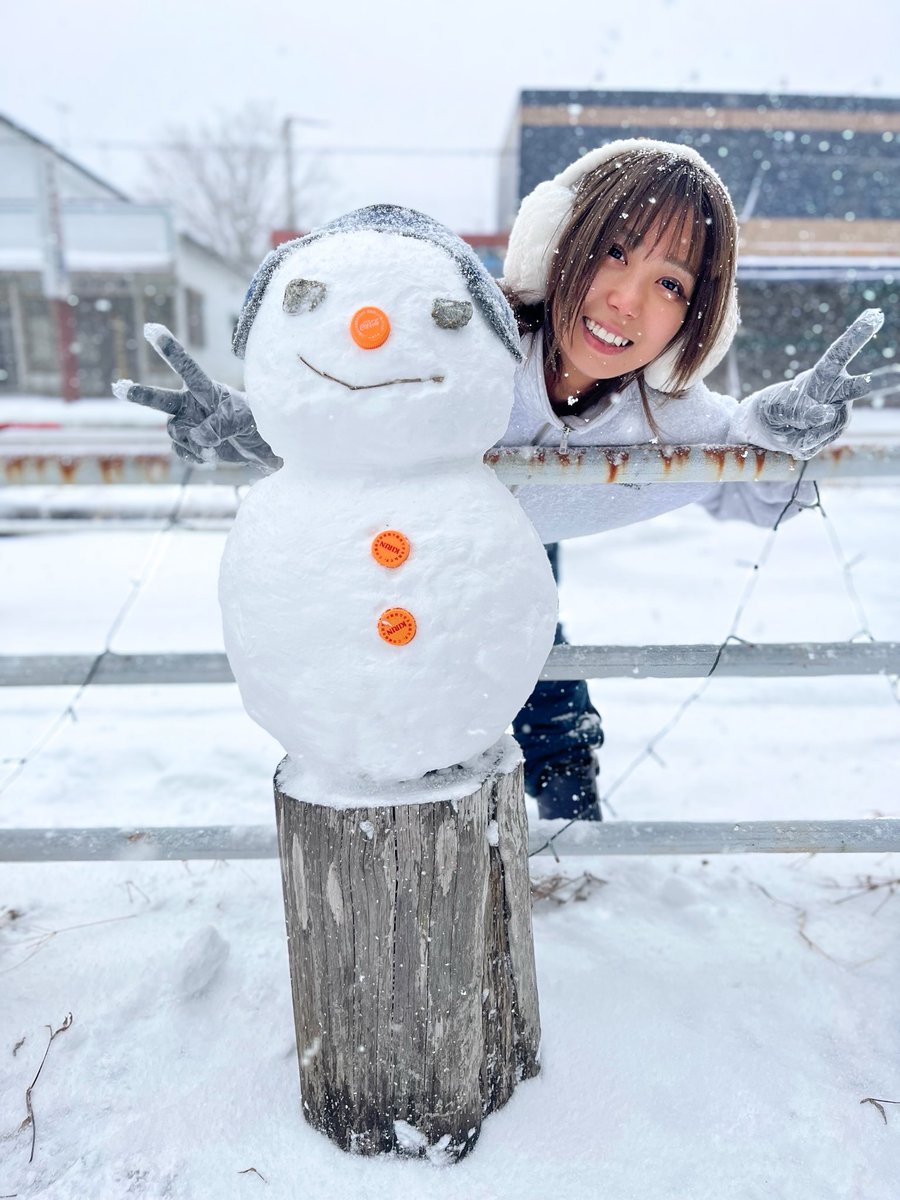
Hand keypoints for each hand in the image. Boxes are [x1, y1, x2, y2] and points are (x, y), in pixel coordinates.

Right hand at [112, 324, 282, 472]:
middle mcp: (190, 405)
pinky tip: (210, 456)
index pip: (187, 368)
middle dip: (140, 394)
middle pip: (161, 399)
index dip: (169, 348)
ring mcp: (186, 424)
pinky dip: (195, 457)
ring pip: (174, 433)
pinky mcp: (187, 444)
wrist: (256, 445)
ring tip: (214, 448)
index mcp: (206, 390)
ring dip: (193, 444)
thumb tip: (196, 437)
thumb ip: (220, 425)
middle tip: (119, 387)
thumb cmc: (253, 423)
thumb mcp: (243, 420)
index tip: (150, 328)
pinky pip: (181, 452)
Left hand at [738, 309, 899, 458]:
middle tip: (899, 374)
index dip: (856, 335)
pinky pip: (817, 442)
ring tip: (792, 427)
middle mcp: (836, 393)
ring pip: (828, 426)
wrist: (770, 428)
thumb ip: (800, 410)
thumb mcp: (779, 408)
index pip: (839, 354)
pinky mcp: (833, 432)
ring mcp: (838, 413)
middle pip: (859, 386)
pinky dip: (803, 443)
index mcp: (821, 376)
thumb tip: (827, 414)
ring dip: (806, 432)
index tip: (874, 316)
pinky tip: (797, 438)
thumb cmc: (774, 408)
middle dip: (880, 381)